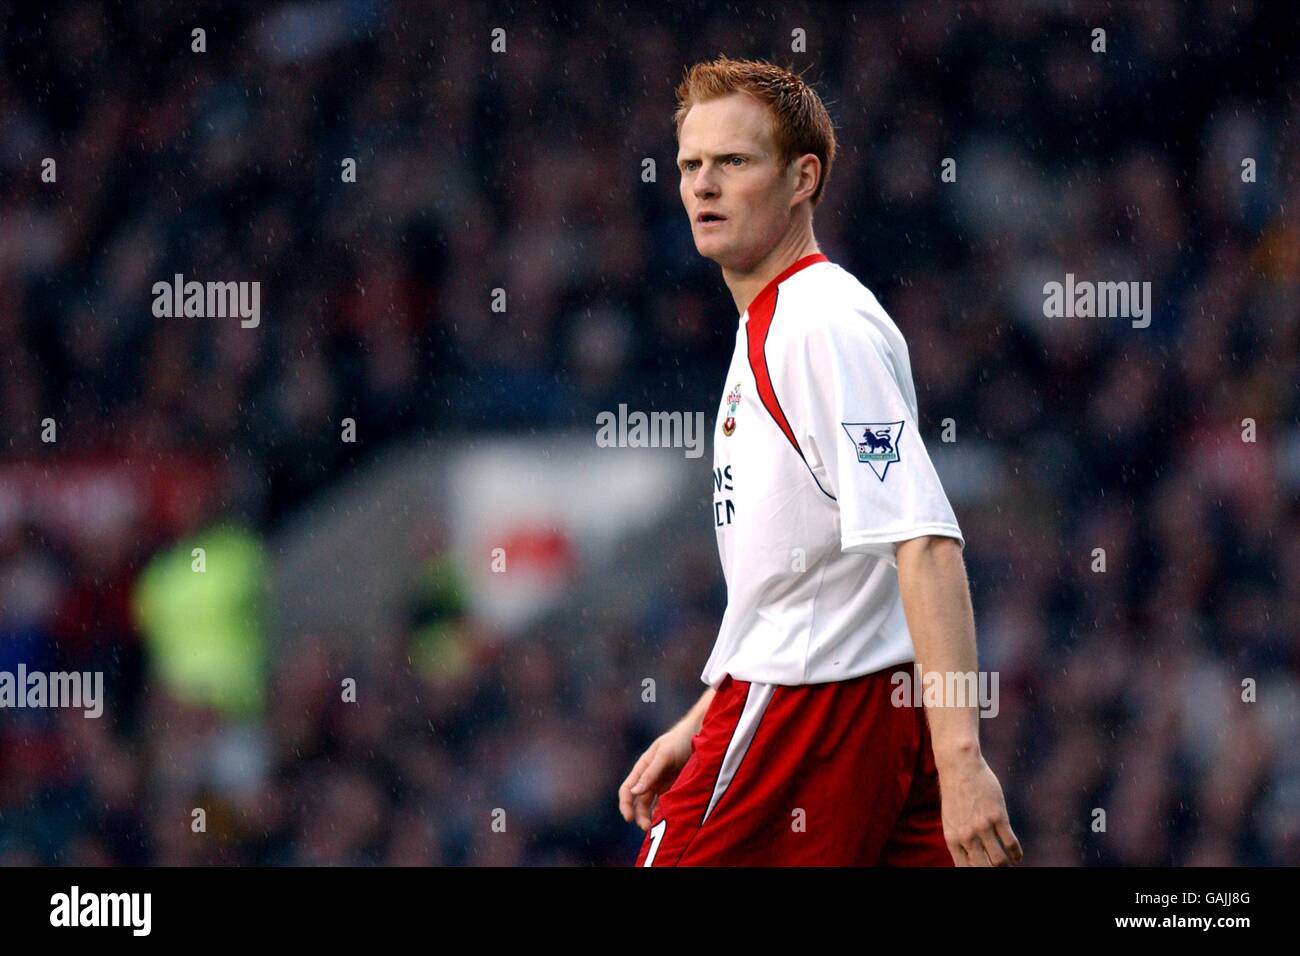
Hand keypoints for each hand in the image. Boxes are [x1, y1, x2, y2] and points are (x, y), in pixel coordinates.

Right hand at [618, 723, 695, 830]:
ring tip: (656, 828)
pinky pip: (666, 805)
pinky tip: (668, 821)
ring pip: (652, 806)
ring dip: (651, 817)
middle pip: (638, 802)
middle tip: (647, 828)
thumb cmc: (679, 740)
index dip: (625, 805)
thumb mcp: (664, 755)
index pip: (627, 790)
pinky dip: (664, 814)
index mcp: (642, 768)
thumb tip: (634, 792)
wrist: (701, 735)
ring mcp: (662, 784)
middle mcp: (650, 778)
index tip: (629, 818)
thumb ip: (650, 773)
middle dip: (640, 816)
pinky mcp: (675, 789)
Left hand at [937, 751, 1022, 865]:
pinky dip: (1016, 853)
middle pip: (983, 868)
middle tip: (1002, 870)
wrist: (959, 767)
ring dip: (1007, 866)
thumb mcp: (951, 819)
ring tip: (1011, 866)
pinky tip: (1018, 856)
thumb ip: (959, 839)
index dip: (978, 874)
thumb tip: (969, 859)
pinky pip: (1010, 842)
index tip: (987, 871)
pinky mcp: (997, 816)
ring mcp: (982, 826)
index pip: (965, 869)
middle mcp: (966, 836)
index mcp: (952, 839)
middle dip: (993, 872)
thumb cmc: (956, 793)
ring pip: (999, 860)